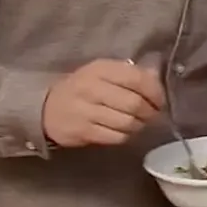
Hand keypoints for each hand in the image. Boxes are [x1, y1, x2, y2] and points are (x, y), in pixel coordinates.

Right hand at [42, 59, 164, 147]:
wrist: (46, 108)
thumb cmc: (82, 88)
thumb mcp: (103, 73)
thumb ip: (130, 74)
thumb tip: (156, 78)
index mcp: (101, 69)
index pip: (137, 78)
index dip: (155, 92)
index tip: (160, 101)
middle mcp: (92, 88)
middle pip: (134, 104)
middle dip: (150, 112)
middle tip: (152, 115)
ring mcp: (85, 111)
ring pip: (127, 123)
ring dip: (139, 126)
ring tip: (139, 123)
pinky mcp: (82, 132)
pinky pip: (115, 137)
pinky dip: (126, 136)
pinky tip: (124, 131)